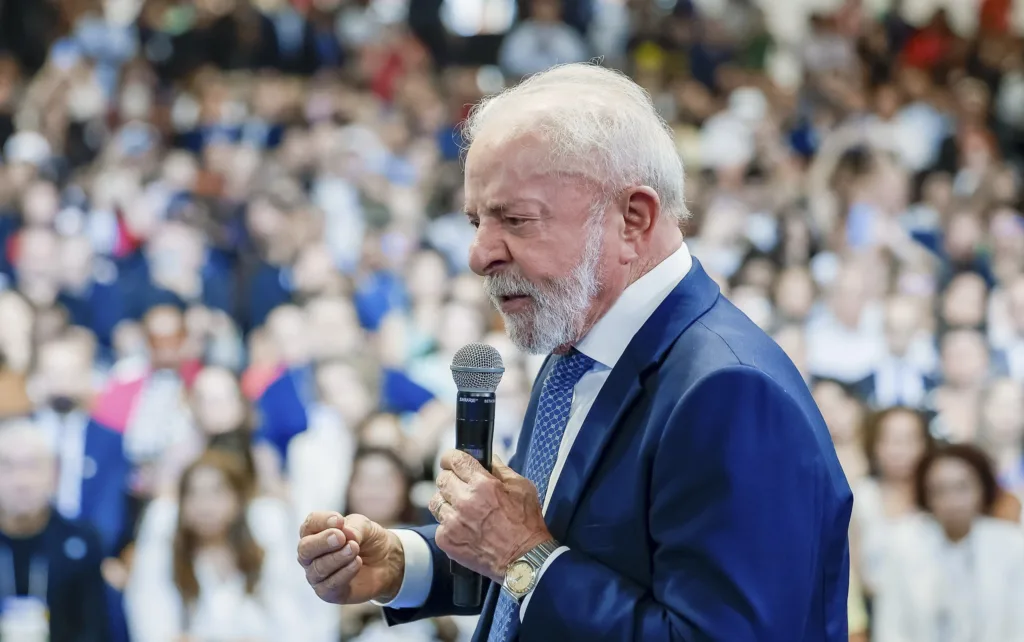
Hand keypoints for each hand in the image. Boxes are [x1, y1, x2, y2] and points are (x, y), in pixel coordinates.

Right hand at [297, 512, 404, 603]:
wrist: (386, 562)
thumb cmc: (368, 540)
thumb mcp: (364, 526)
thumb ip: (353, 528)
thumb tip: (345, 535)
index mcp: (315, 533)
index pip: (310, 525)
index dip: (322, 521)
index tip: (340, 521)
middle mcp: (311, 555)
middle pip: (305, 549)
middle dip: (322, 542)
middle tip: (341, 538)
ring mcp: (317, 575)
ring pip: (318, 568)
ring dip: (338, 557)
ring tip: (355, 548)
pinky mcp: (327, 592)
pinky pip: (329, 585)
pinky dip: (344, 572)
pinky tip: (357, 562)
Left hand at [430, 450, 550, 583]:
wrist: (524, 559)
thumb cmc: (526, 524)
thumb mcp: (522, 488)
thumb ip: (502, 470)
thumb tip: (488, 459)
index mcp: (482, 484)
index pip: (455, 460)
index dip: (451, 458)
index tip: (451, 460)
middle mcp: (464, 501)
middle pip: (442, 479)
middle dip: (451, 479)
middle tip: (460, 486)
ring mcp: (453, 522)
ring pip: (436, 501)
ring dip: (447, 502)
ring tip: (460, 509)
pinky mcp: (447, 540)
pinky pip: (438, 524)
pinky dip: (448, 525)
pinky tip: (463, 528)